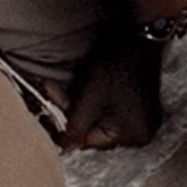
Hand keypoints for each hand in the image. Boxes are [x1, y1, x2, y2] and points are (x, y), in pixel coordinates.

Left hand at [58, 28, 163, 150]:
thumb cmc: (116, 65)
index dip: (66, 126)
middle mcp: (141, 132)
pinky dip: (93, 100)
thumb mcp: (89, 98)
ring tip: (59, 84)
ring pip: (99, 118)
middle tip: (50, 90)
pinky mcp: (139, 106)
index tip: (44, 116)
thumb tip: (61, 151)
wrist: (139, 36)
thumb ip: (74, 127)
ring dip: (78, 103)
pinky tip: (82, 84)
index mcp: (134, 135)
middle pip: (94, 129)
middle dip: (71, 110)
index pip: (90, 140)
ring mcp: (142, 119)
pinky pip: (109, 111)